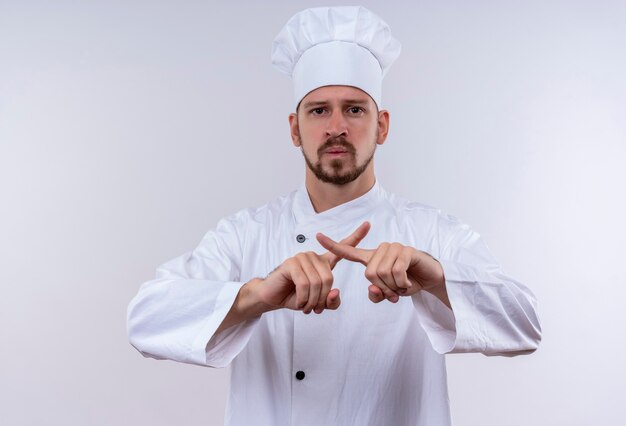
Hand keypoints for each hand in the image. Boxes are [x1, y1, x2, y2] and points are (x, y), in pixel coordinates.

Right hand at [254, 221, 370, 313]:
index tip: (368, 224)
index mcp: (323, 263)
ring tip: (306, 306)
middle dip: (322, 299)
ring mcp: (302, 257)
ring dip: (312, 301)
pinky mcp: (291, 263)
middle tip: (314, 308)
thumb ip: (331, 301)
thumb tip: (335, 292)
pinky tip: (300, 302)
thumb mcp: (318, 303)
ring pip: (317, 283)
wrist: (272, 297)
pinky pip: (305, 284)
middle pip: (329, 279)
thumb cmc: (296, 297)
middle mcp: (314, 257)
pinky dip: (304, 298)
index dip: (356, 237)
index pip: (342, 248)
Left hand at [316, 233, 445, 304]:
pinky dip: (402, 283)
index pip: (348, 251)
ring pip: (383, 274)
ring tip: (402, 285)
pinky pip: (396, 272)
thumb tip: (373, 290)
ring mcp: (393, 248)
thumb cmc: (406, 283)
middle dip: (383, 288)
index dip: (332, 245)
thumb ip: (377, 294)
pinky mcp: (406, 250)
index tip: (317, 236)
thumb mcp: (389, 293)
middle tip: (395, 291)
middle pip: (370, 274)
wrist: (430, 278)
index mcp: (371, 258)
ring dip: (394, 287)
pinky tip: (408, 282)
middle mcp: (380, 250)